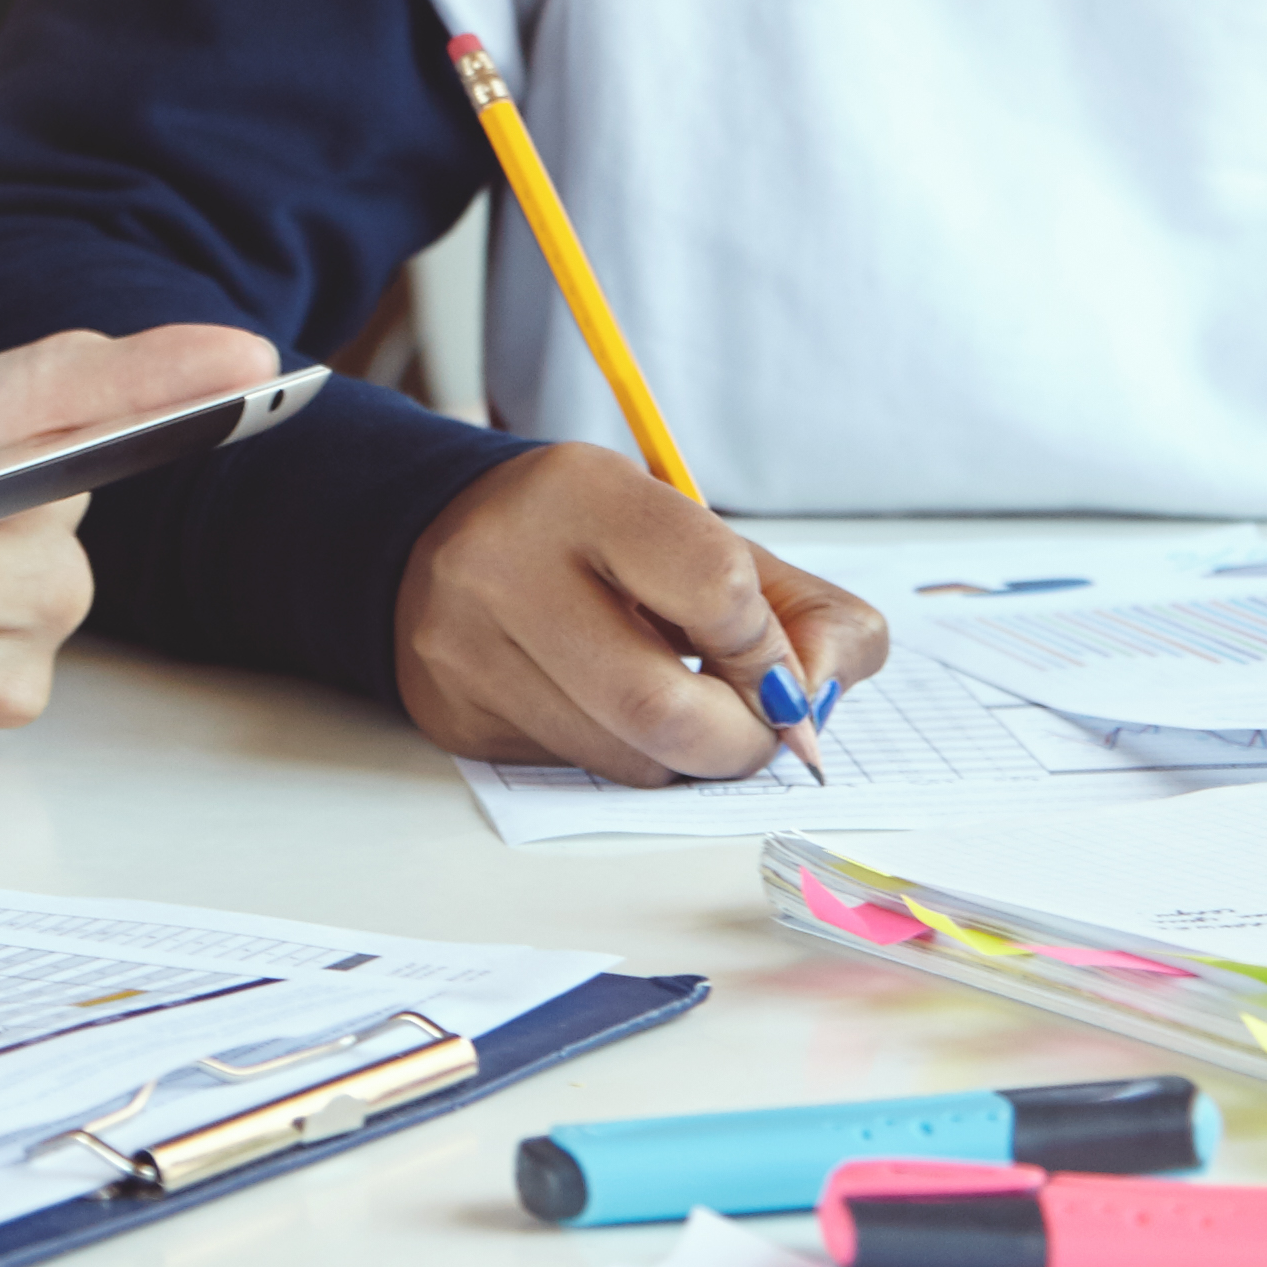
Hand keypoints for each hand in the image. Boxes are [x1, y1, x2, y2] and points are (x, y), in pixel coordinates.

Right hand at [393, 443, 892, 784]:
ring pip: (629, 760)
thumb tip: (822, 702)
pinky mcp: (457, 718)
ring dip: (686, 756)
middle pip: (667, 710)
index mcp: (582, 493)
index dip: (774, 651)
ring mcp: (469, 650)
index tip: (781, 665)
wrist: (443, 535)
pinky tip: (608, 706)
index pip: (719, 591)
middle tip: (760, 726)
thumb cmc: (596, 537)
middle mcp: (506, 567)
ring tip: (678, 701)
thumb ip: (797, 609)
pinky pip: (580, 774)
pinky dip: (626, 756)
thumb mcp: (700, 535)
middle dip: (744, 739)